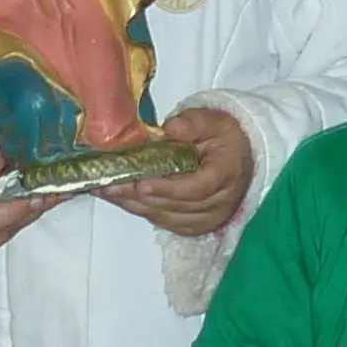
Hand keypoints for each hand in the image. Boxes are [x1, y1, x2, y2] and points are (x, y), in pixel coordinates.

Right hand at [0, 145, 44, 268]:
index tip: (51, 187)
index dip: (26, 204)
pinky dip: (8, 221)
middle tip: (57, 181)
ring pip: (3, 236)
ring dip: (23, 214)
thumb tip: (6, 156)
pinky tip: (19, 201)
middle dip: (32, 206)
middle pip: (5, 228)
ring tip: (45, 187)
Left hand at [102, 104, 251, 237]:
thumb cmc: (225, 139)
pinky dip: (141, 210)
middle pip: (174, 205)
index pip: (196, 188)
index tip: (141, 183)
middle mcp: (218, 203)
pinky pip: (164, 222)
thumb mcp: (215, 121)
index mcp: (226, 174)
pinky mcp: (194, 225)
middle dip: (137, 195)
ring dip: (133, 204)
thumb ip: (195, 122)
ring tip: (106, 190)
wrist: (240, 161)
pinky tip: (121, 199)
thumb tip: (171, 128)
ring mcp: (206, 218)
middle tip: (107, 184)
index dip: (167, 188)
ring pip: (165, 216)